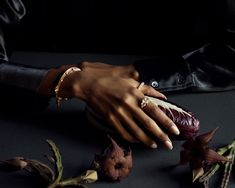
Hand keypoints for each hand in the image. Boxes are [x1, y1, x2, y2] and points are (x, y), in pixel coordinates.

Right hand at [59, 62, 178, 148]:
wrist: (90, 85)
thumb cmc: (111, 82)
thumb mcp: (130, 81)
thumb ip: (148, 89)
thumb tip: (162, 97)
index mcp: (135, 94)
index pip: (155, 111)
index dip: (166, 122)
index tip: (174, 131)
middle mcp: (128, 105)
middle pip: (148, 124)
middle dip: (160, 136)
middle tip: (168, 145)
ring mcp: (118, 114)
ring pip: (136, 131)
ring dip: (147, 140)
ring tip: (155, 145)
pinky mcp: (110, 120)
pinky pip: (123, 132)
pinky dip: (132, 139)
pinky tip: (138, 141)